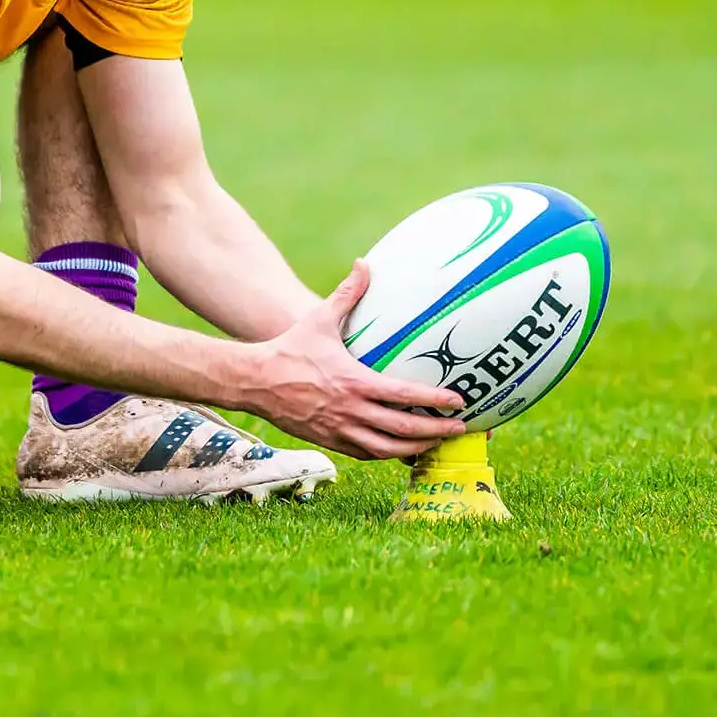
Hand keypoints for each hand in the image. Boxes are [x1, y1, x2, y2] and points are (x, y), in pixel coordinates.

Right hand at [235, 261, 468, 460]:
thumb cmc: (290, 349)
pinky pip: (366, 454)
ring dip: (416, 448)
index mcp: (354, 382)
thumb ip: (347, 294)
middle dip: (436, 432)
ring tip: (437, 442)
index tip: (459, 401)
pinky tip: (401, 449)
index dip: (434, 401)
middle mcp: (351, 410)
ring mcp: (341, 429)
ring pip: (387, 449)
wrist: (255, 380)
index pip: (403, 396)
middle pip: (403, 430)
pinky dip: (388, 453)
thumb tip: (363, 263)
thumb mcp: (320, 319)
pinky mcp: (330, 441)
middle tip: (461, 429)